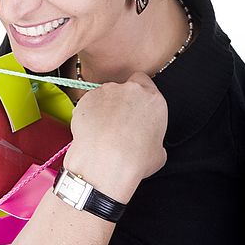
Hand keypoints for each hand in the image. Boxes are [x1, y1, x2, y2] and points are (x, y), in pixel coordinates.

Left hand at [63, 72, 167, 197]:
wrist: (105, 163)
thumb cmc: (133, 160)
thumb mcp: (158, 152)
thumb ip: (153, 136)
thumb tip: (148, 141)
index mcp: (153, 99)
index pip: (144, 81)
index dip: (138, 93)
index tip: (135, 105)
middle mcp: (130, 90)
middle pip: (124, 88)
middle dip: (120, 101)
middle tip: (119, 122)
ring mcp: (106, 91)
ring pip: (104, 95)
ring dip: (104, 107)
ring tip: (103, 131)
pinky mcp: (86, 98)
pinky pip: (88, 103)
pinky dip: (89, 114)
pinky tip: (91, 131)